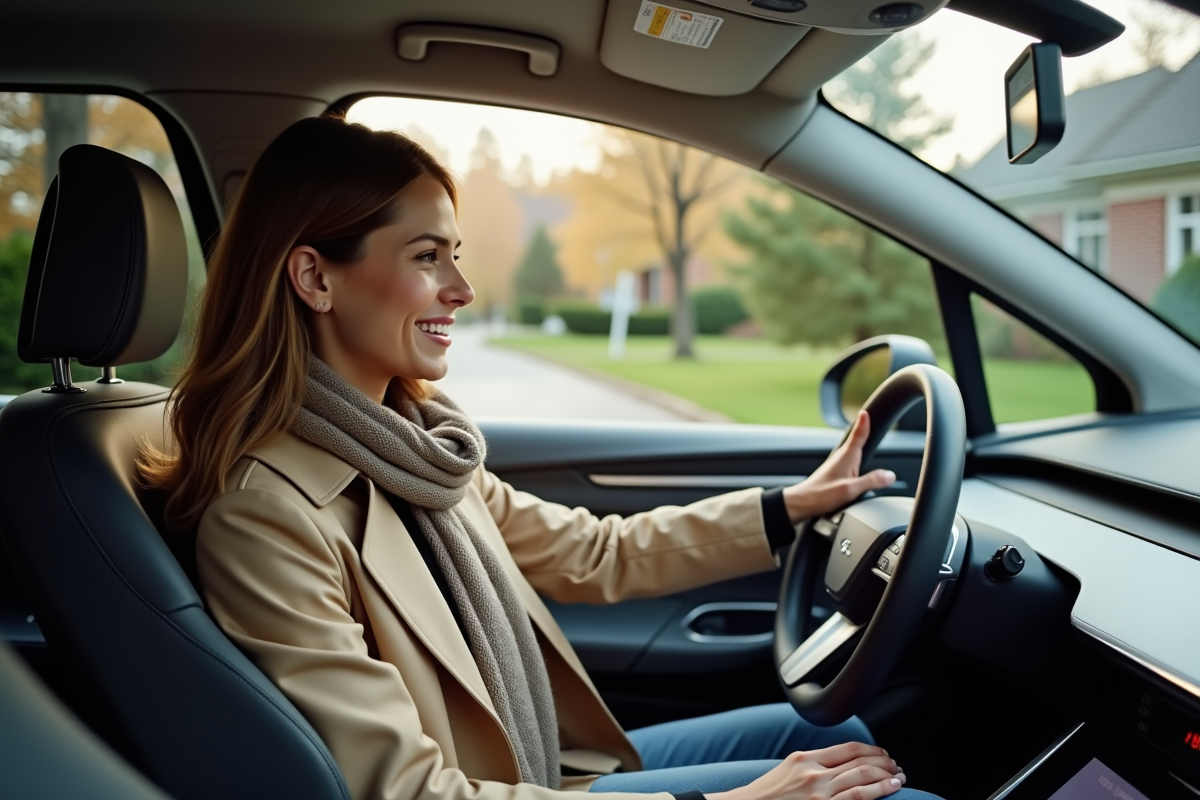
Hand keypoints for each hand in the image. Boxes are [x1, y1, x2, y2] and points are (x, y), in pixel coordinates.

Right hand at [708, 742, 904, 799]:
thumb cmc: (769, 794)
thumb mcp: (789, 769)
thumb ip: (814, 763)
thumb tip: (844, 762)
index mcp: (805, 758)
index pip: (848, 748)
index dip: (871, 749)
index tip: (882, 753)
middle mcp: (814, 774)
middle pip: (859, 762)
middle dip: (883, 763)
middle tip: (895, 765)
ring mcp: (819, 795)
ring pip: (862, 779)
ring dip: (886, 777)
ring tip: (898, 777)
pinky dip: (877, 793)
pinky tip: (890, 790)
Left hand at [781, 411, 895, 524]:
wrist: (801, 503)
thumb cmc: (821, 495)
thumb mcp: (850, 489)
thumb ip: (871, 481)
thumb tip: (890, 475)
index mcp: (846, 456)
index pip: (858, 434)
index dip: (863, 423)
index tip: (866, 411)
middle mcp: (841, 458)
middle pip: (856, 440)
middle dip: (863, 430)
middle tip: (869, 420)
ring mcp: (837, 466)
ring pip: (852, 451)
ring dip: (859, 443)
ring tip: (866, 437)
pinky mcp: (835, 474)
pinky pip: (849, 462)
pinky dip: (856, 458)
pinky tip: (857, 463)